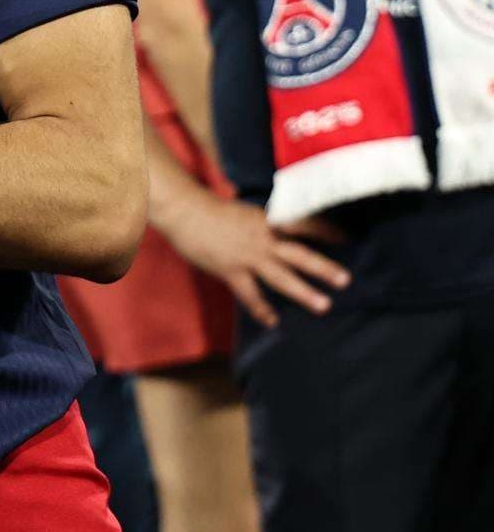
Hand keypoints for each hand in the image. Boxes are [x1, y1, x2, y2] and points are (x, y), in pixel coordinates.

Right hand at [157, 192, 349, 327]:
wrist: (184, 211)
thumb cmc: (211, 210)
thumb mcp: (245, 213)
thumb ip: (263, 226)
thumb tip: (278, 233)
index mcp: (267, 221)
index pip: (304, 226)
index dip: (326, 232)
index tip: (347, 238)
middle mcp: (262, 239)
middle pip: (299, 254)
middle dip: (323, 267)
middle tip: (345, 280)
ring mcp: (247, 256)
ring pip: (281, 276)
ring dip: (304, 291)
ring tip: (324, 305)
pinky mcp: (231, 270)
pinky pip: (250, 294)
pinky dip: (262, 309)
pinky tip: (273, 321)